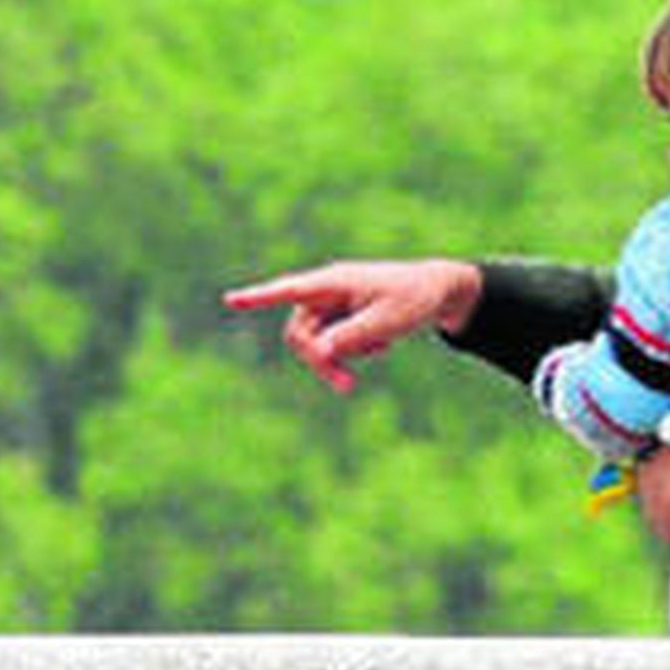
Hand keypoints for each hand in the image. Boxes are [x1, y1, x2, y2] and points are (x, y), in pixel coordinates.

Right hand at [224, 258, 482, 394]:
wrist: (439, 292)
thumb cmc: (414, 299)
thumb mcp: (388, 321)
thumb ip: (352, 337)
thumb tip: (319, 354)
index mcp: (335, 281)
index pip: (290, 290)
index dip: (259, 297)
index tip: (230, 300)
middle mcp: (328, 292)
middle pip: (300, 334)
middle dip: (319, 361)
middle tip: (348, 387)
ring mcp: (335, 306)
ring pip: (316, 343)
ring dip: (339, 359)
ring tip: (380, 353)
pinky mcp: (344, 318)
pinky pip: (334, 345)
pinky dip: (353, 352)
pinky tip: (382, 345)